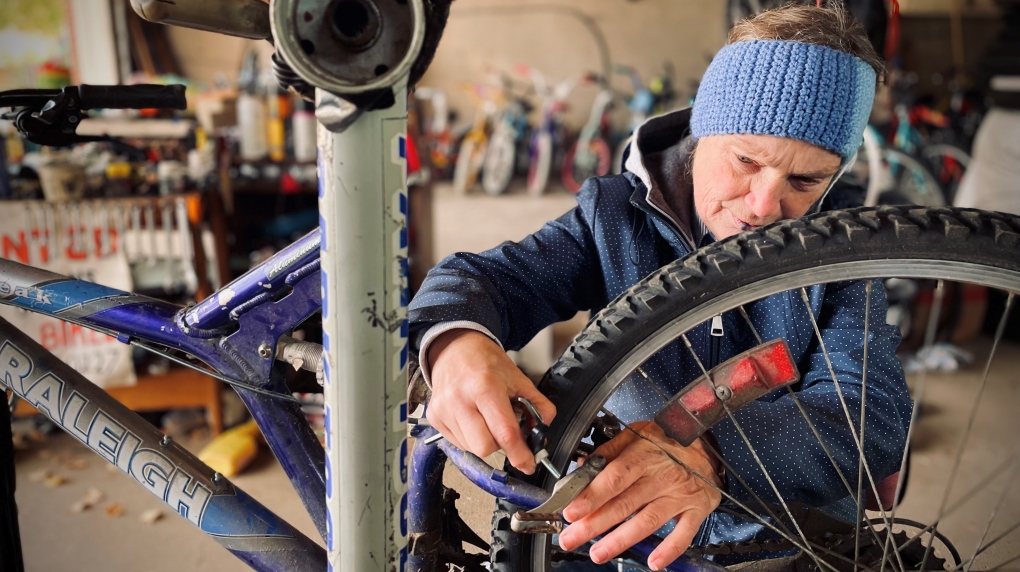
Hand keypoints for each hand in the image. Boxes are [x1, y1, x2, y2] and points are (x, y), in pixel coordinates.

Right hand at [426, 329, 555, 473]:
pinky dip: (469, 437)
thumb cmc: (485, 362)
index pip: (504, 433)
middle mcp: (461, 400)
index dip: (519, 454)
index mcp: (485, 388)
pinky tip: (472, 419)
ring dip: (484, 440)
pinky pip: (457, 443)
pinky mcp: (434, 417)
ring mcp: (444, 410)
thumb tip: (545, 427)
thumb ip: (538, 404)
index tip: (528, 464)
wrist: (455, 348)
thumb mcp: (518, 378)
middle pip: (484, 447)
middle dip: (499, 445)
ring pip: (470, 448)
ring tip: (485, 418)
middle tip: (503, 430)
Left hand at [558, 421, 723, 570]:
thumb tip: (583, 466)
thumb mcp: (637, 433)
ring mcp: (679, 495)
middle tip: (571, 539)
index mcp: (644, 455)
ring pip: (648, 521)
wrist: (708, 445)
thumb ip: (609, 450)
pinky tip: (654, 562)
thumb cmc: (668, 440)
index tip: (572, 511)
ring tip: (598, 553)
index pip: (614, 478)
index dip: (592, 496)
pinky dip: (670, 550)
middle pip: (624, 503)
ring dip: (621, 540)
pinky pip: (684, 533)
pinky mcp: (696, 509)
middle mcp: (661, 476)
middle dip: (595, 524)